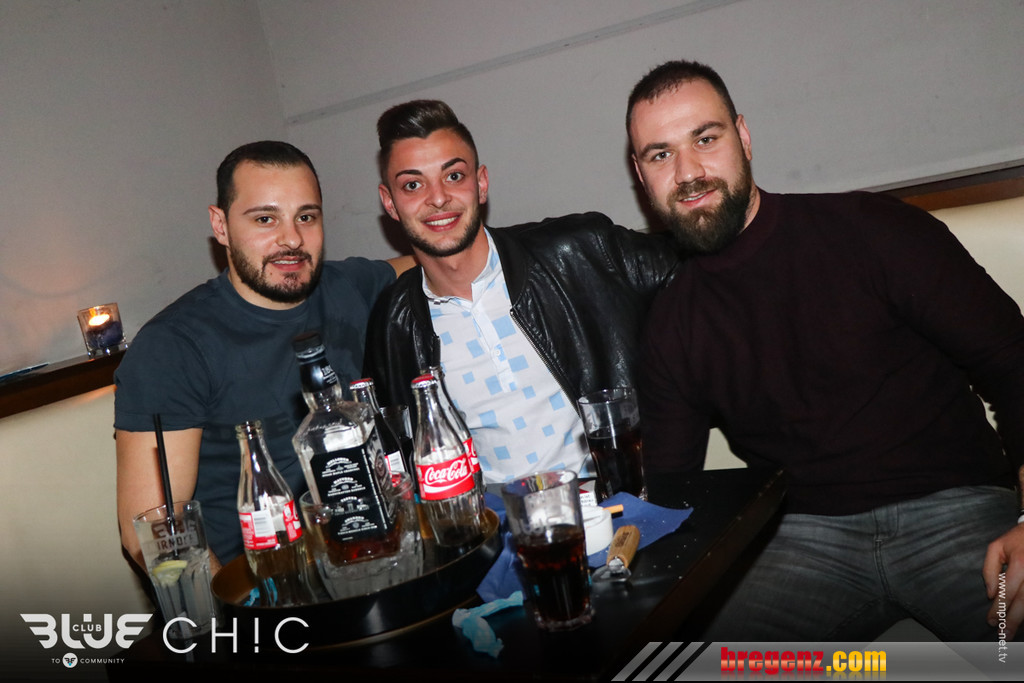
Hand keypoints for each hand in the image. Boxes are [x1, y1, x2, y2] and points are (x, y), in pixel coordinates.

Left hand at [984, 522, 1023, 640]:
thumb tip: (990, 594)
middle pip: (1023, 602)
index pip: (1007, 592)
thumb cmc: (1017, 539)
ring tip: (1013, 632)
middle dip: (1013, 620)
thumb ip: (990, 570)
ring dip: (1023, 618)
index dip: (998, 609)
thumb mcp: (996, 548)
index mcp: (1020, 563)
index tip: (991, 621)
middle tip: (1003, 634)